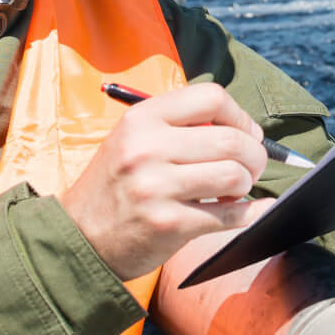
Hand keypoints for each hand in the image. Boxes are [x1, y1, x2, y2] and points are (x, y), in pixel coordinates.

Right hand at [59, 84, 271, 279]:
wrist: (80, 236)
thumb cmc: (117, 184)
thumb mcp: (133, 139)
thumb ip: (179, 126)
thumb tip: (244, 130)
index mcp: (141, 119)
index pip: (212, 98)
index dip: (240, 117)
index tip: (246, 134)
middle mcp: (147, 149)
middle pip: (231, 140)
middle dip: (255, 155)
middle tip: (251, 167)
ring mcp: (156, 188)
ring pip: (234, 176)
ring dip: (246, 184)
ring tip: (234, 190)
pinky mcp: (168, 224)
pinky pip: (228, 215)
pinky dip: (249, 213)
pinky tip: (250, 210)